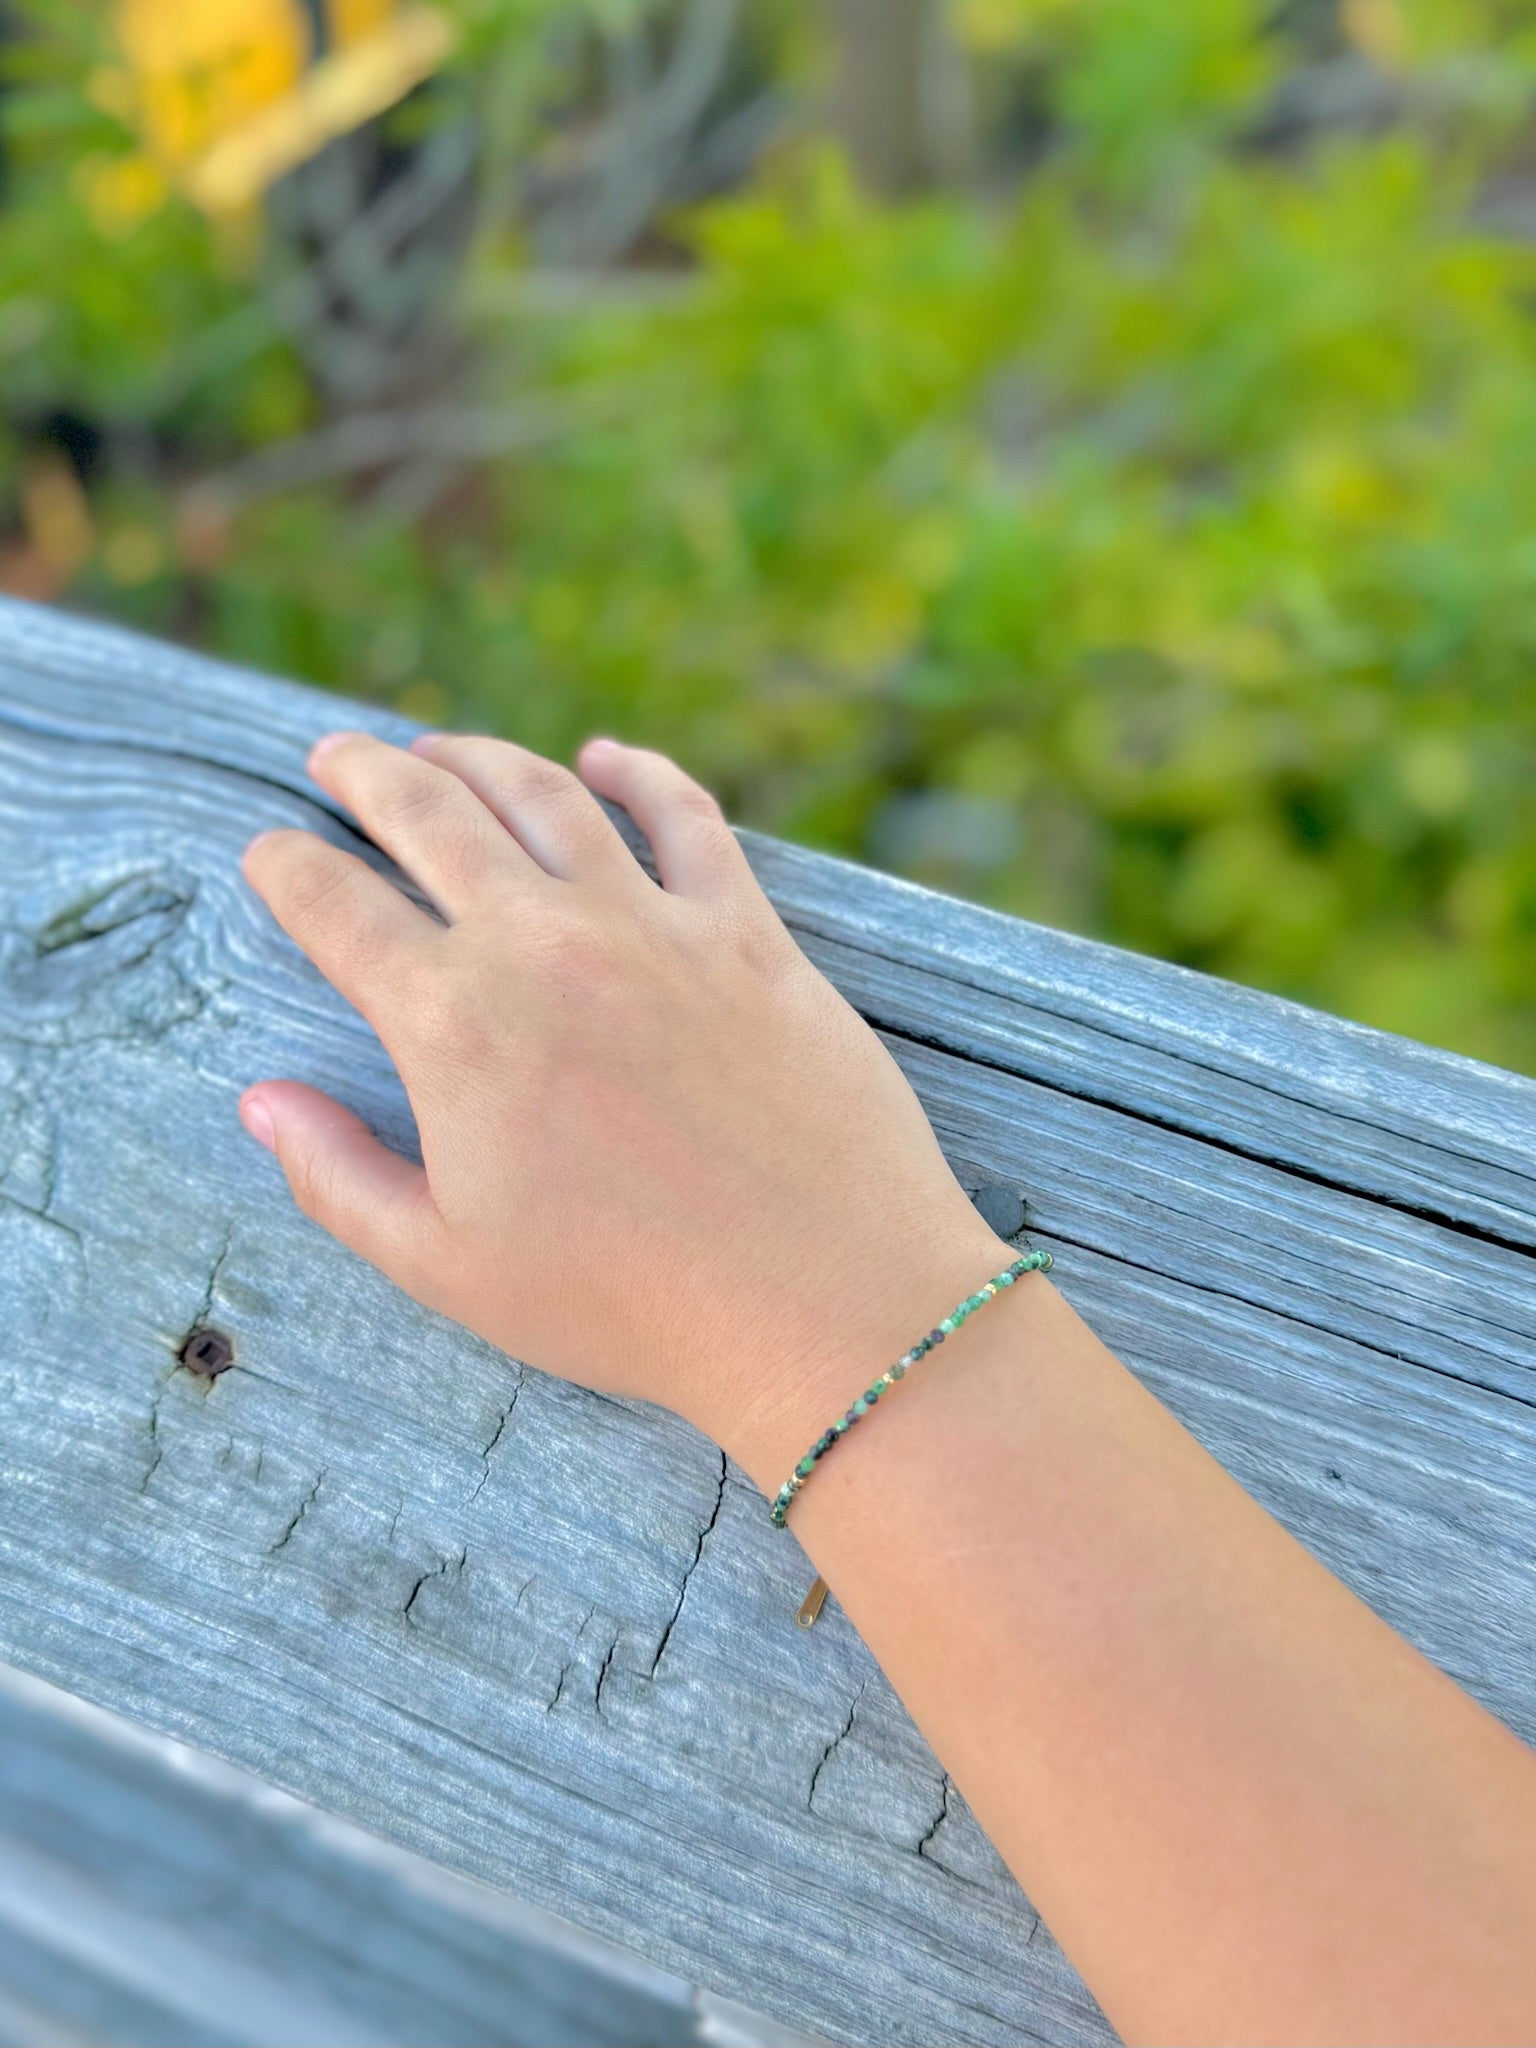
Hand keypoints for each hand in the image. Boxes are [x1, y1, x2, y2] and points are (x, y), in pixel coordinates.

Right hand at [240, 733, 1007, 1476]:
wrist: (824, 1302)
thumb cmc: (630, 1302)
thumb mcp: (447, 1266)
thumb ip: (335, 1177)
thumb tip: (260, 1100)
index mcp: (454, 1023)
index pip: (335, 906)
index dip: (286, 868)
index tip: (269, 854)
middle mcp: (546, 944)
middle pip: (430, 812)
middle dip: (364, 771)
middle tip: (335, 756)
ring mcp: (654, 924)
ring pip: (545, 794)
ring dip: (478, 756)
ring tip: (439, 750)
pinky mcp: (748, 929)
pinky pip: (687, 815)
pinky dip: (639, 772)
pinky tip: (606, 756)